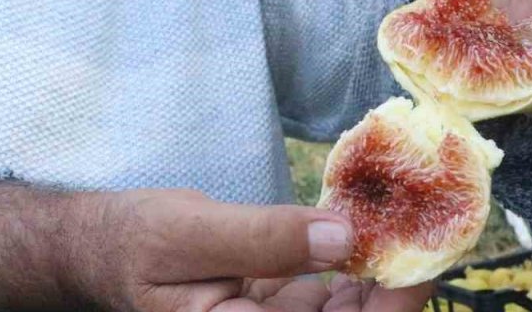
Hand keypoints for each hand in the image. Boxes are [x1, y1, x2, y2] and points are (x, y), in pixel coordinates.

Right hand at [0, 184, 433, 311]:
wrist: (100, 247)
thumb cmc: (133, 241)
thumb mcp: (188, 232)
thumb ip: (262, 237)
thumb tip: (340, 234)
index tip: (419, 273)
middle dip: (391, 296)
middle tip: (431, 243)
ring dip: (382, 277)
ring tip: (414, 227)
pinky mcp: (279, 304)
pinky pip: (330, 291)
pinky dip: (356, 262)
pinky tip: (377, 230)